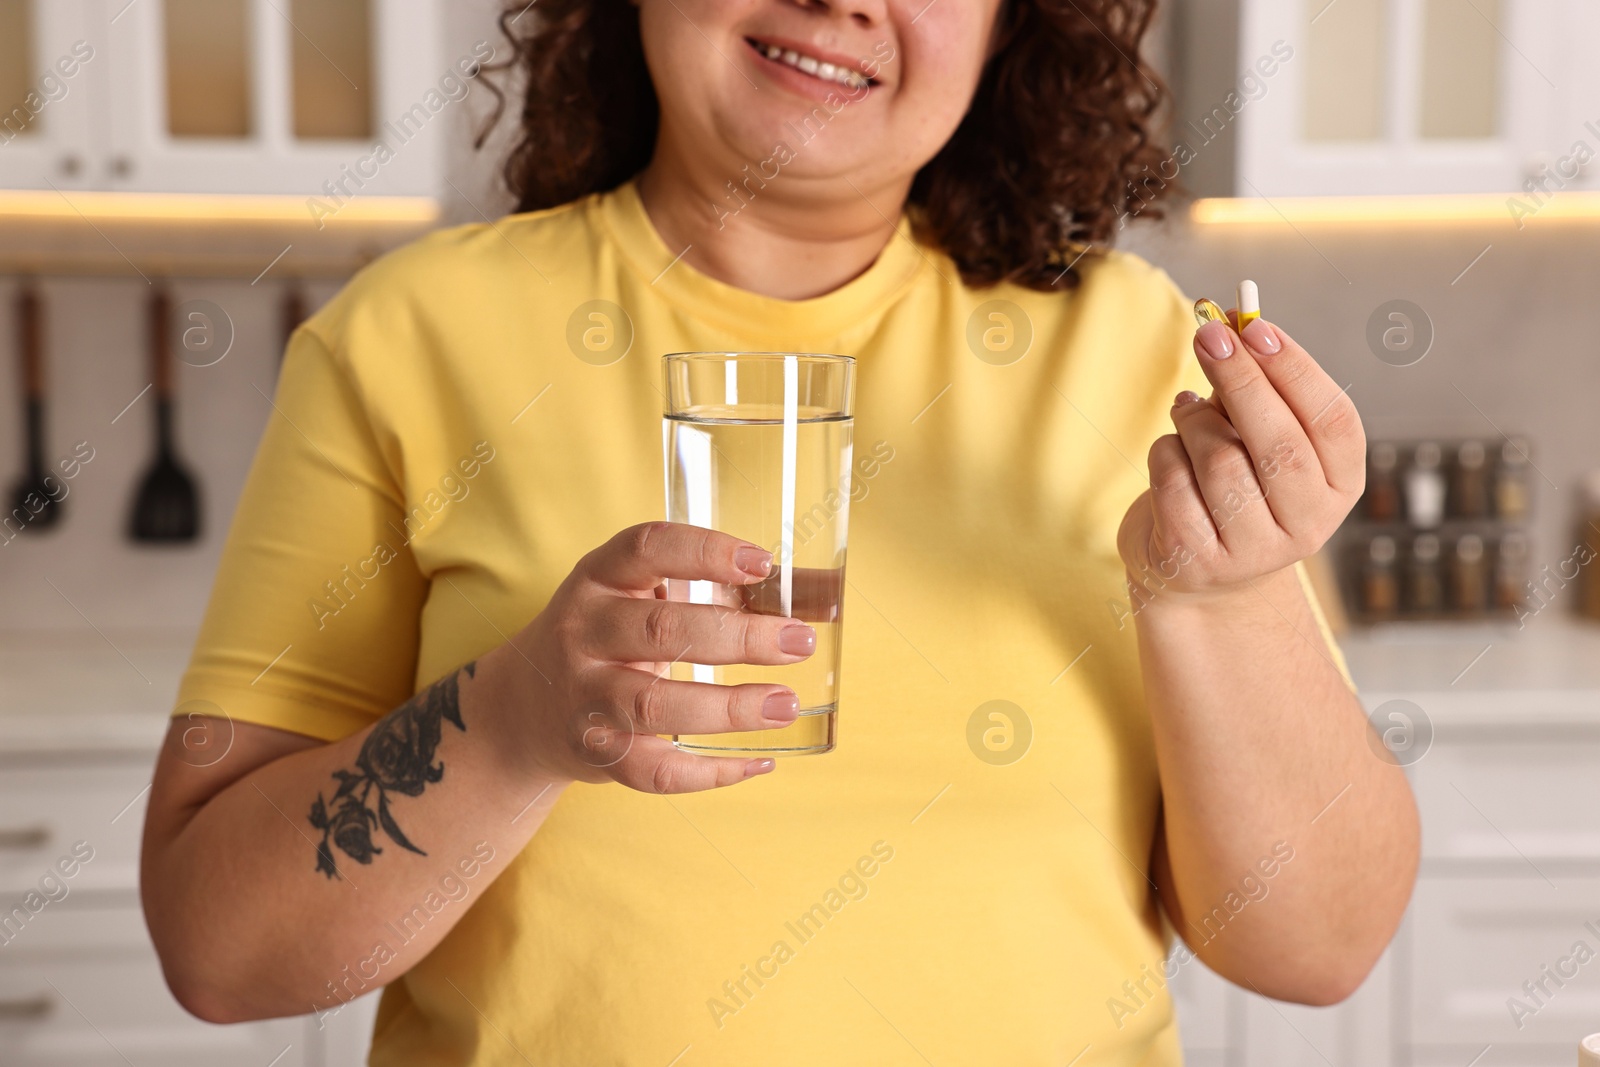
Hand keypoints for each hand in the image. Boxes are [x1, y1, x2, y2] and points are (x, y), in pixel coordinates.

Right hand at [482, 522, 816, 792]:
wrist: (528, 705)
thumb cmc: (618, 634)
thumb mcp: (654, 596)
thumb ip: (739, 591)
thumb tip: (832, 595)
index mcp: (601, 576)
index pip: (648, 548)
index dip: (705, 551)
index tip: (763, 563)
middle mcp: (584, 630)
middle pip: (662, 630)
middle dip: (738, 638)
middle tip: (799, 644)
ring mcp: (584, 694)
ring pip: (654, 705)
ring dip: (728, 708)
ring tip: (786, 704)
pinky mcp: (594, 751)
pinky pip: (652, 770)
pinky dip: (709, 774)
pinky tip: (759, 763)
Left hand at [1116, 313, 1364, 603]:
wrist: (1196, 569)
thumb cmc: (1233, 480)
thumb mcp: (1255, 434)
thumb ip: (1254, 384)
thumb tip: (1228, 322)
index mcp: (1339, 485)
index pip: (1332, 421)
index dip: (1295, 370)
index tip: (1256, 327)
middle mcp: (1308, 525)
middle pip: (1279, 443)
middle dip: (1240, 379)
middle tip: (1208, 335)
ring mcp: (1254, 552)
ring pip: (1219, 460)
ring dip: (1193, 420)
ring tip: (1186, 412)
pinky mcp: (1197, 562)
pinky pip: (1173, 482)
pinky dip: (1164, 451)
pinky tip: (1170, 453)